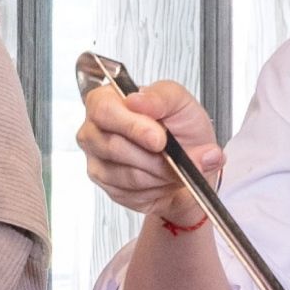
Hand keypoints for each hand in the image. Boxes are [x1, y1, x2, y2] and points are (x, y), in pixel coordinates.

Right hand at [77, 80, 223, 224]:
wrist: (194, 159)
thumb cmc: (182, 126)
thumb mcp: (180, 102)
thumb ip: (159, 97)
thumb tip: (136, 100)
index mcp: (107, 100)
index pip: (103, 110)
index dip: (131, 126)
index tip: (159, 138)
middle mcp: (95, 130)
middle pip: (112, 146)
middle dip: (151, 155)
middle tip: (172, 155)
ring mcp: (97, 160)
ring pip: (125, 174)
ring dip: (157, 172)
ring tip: (173, 165)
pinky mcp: (108, 187)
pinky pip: (131, 192)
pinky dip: (155, 187)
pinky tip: (162, 176)